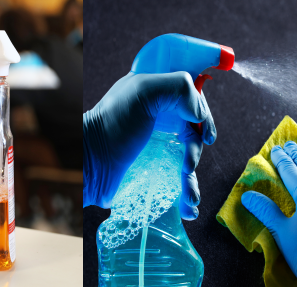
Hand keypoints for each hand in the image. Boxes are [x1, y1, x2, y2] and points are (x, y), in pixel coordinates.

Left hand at [83, 71, 215, 219]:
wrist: (89, 161)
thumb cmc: (111, 123)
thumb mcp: (143, 91)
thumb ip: (179, 88)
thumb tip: (199, 115)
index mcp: (160, 97)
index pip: (194, 101)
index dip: (204, 116)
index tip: (207, 135)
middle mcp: (161, 121)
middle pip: (194, 134)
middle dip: (196, 152)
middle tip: (186, 165)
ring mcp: (158, 147)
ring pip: (188, 162)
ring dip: (192, 182)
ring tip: (189, 198)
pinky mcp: (153, 171)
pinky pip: (177, 183)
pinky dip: (186, 195)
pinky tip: (188, 208)